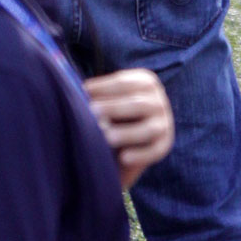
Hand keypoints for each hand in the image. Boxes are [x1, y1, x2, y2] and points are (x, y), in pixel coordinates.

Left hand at [83, 69, 173, 188]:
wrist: (128, 141)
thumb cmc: (113, 113)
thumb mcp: (108, 98)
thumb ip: (97, 95)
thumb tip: (75, 91)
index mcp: (146, 82)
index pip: (124, 82)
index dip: (103, 87)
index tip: (83, 91)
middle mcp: (158, 101)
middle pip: (137, 104)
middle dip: (113, 108)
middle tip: (92, 113)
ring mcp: (164, 124)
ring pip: (148, 129)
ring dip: (126, 133)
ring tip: (106, 137)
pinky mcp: (164, 146)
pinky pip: (154, 151)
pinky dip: (140, 155)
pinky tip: (124, 158)